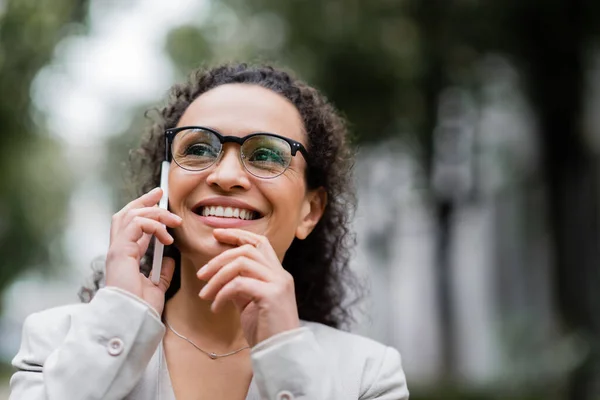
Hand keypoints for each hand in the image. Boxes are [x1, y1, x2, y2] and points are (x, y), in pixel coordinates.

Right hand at [105, 187, 182, 314]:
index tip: (159, 201)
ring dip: (155, 213)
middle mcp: (119, 250)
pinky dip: (154, 225)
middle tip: (160, 192)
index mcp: (126, 256)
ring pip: (130, 215)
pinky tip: (166, 236)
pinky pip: (136, 224)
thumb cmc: (142, 308)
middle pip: (125, 213)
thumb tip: (171, 259)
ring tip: (174, 221)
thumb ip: (163, 272)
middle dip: (143, 200)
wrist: (134, 319)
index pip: (131, 226)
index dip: (144, 211)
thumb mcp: (157, 287)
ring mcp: (117, 249)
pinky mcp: (120, 251)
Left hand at [196, 228, 299, 346]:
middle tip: (201, 274)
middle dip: (219, 258)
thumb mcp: (251, 303)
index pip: (259, 243)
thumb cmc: (266, 331)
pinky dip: (222, 294)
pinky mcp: (271, 295)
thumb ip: (241, 286)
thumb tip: (222, 275)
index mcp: (277, 274)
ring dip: (217, 276)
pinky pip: (239, 284)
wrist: (281, 353)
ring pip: (242, 263)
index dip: (238, 235)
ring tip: (205, 294)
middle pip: (247, 250)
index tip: (217, 235)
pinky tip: (216, 307)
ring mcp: (278, 283)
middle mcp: (280, 274)